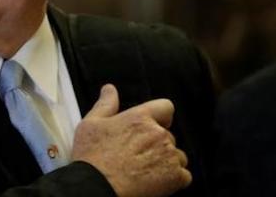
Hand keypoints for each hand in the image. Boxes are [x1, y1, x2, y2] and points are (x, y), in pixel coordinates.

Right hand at [70, 84, 190, 196]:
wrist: (96, 186)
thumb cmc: (92, 157)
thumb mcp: (90, 124)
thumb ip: (105, 104)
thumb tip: (109, 89)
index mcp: (140, 118)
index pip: (165, 107)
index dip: (161, 116)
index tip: (153, 126)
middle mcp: (158, 134)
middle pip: (168, 136)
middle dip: (157, 144)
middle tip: (138, 156)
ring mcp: (168, 156)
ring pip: (177, 156)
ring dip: (166, 162)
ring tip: (145, 170)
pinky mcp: (175, 177)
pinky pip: (184, 176)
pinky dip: (174, 180)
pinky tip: (155, 182)